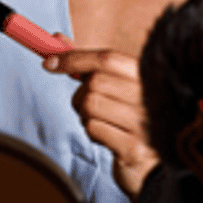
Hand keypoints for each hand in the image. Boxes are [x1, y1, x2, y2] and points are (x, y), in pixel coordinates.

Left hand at [44, 47, 159, 197]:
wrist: (153, 164)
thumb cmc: (129, 117)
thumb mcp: (115, 85)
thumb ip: (87, 62)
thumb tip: (56, 39)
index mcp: (148, 75)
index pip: (107, 58)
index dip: (74, 57)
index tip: (49, 62)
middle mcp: (150, 96)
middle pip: (94, 82)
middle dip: (80, 94)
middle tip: (88, 104)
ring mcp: (144, 123)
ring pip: (89, 105)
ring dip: (85, 115)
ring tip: (102, 122)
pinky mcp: (133, 147)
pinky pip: (93, 129)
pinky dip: (91, 132)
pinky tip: (107, 137)